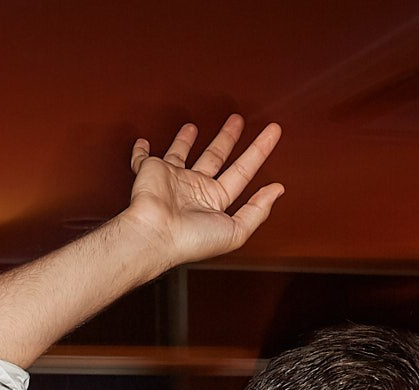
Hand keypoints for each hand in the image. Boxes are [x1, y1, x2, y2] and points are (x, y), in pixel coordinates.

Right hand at [120, 116, 284, 268]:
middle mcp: (194, 189)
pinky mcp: (150, 171)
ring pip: (182, 153)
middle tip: (238, 120)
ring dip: (186, 140)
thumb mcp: (236, 230)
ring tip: (193, 126)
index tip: (271, 132)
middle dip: (228, 138)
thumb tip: (277, 190)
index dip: (258, 151)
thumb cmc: (191, 239)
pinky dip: (140, 152)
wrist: (156, 234)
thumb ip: (257, 211)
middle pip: (216, 157)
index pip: (242, 171)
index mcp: (214, 202)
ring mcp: (172, 179)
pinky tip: (143, 143)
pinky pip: (143, 158)